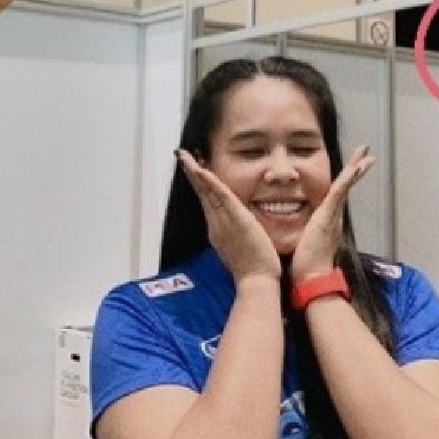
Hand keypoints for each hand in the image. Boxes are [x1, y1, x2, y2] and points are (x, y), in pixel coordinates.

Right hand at [176, 149, 281, 284]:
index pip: (208, 203)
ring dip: (197, 173)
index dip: (200, 186)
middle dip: (192, 174)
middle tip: (182, 156)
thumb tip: (237, 232)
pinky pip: (221, 197)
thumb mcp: (240, 250)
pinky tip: (202, 171)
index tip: (194, 171)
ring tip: (186, 157)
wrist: (256, 282)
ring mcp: (224, 223)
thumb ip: (236, 238)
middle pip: (203, 194)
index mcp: (219, 231)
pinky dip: (211, 183)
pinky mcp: (237, 221)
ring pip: (208, 193)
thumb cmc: (253, 272)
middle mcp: (217, 225)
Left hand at [290, 146, 374, 281]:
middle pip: (346, 187)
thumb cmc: (306, 266)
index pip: (336, 195)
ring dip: (355, 168)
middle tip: (366, 153)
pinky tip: (356, 167)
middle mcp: (334, 217)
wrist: (312, 277)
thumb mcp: (305, 243)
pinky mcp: (328, 217)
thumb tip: (299, 232)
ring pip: (345, 187)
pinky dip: (348, 179)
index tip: (353, 167)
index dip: (345, 180)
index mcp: (328, 222)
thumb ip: (305, 234)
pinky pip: (339, 193)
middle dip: (356, 169)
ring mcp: (332, 216)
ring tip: (366, 154)